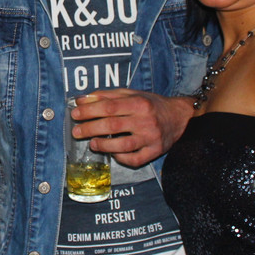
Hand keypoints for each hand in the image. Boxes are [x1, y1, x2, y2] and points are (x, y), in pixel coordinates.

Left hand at [69, 89, 192, 166]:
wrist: (179, 117)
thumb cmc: (151, 104)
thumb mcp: (132, 94)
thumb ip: (107, 96)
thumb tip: (82, 100)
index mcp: (139, 103)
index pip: (109, 106)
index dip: (89, 111)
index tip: (75, 114)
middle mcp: (146, 120)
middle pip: (113, 125)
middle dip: (90, 128)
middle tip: (76, 131)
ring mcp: (151, 138)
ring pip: (124, 145)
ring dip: (104, 145)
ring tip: (92, 143)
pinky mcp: (155, 152)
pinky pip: (135, 159)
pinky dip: (122, 158)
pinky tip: (113, 154)